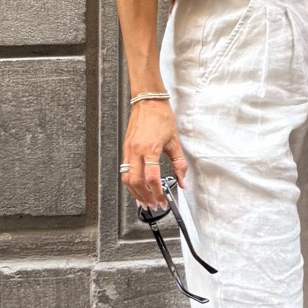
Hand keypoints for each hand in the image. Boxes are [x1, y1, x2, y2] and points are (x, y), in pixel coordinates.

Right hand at [121, 95, 185, 209]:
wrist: (148, 101)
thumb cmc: (161, 116)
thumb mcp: (174, 140)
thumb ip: (179, 163)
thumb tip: (182, 181)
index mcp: (150, 149)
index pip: (152, 178)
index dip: (157, 192)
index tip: (163, 200)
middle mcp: (136, 151)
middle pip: (136, 182)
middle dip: (145, 197)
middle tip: (153, 205)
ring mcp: (128, 150)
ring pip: (127, 179)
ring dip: (135, 193)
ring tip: (144, 202)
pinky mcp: (125, 149)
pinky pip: (125, 171)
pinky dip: (130, 183)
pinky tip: (137, 188)